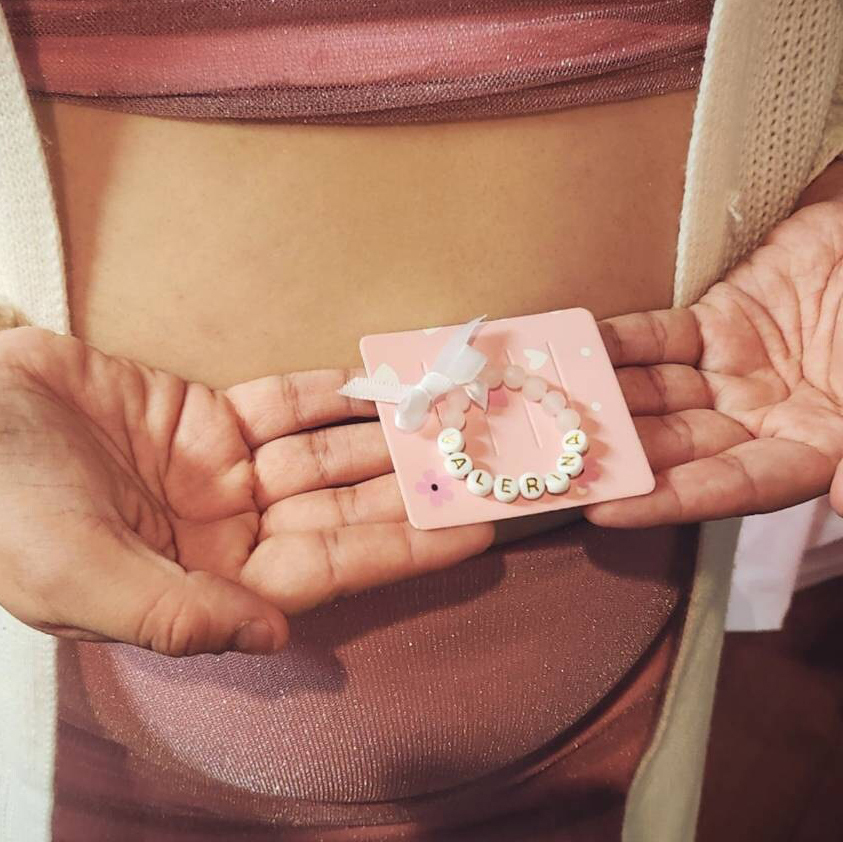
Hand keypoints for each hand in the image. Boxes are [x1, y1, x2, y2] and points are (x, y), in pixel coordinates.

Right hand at [0, 328, 491, 655]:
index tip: (473, 531)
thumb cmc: (3, 505)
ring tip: (445, 417)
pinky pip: (281, 404)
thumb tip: (274, 637)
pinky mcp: (204, 417)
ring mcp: (218, 471)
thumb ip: (176, 612)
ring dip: (379, 437)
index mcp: (204, 584)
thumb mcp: (76, 573)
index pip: (329, 569)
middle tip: (479, 462)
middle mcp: (223, 532)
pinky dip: (327, 394)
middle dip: (407, 488)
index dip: (404, 550)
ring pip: (320, 454)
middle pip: (339, 508)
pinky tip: (377, 385)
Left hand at [586, 197, 842, 526]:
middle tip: (557, 465)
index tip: (606, 512)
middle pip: (681, 446)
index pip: (731, 486)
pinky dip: (622, 346)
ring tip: (551, 412)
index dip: (670, 500)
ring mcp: (736, 371)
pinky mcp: (718, 323)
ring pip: (660, 395)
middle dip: (621, 455)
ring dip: (609, 403)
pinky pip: (661, 339)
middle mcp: (764, 419)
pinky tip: (582, 352)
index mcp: (811, 448)